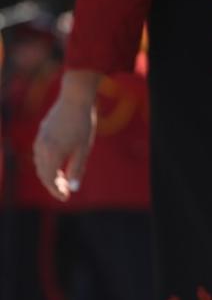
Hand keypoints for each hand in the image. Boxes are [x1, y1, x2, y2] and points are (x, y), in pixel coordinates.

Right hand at [33, 69, 99, 201]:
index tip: (65, 198)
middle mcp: (41, 147)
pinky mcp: (42, 133)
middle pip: (43, 173)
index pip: (49, 179)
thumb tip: (73, 187)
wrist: (74, 100)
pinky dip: (47, 163)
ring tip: (62, 181)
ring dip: (49, 174)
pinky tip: (57, 165)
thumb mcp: (84, 150)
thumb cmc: (82, 125)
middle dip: (53, 184)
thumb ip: (77, 169)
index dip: (56, 190)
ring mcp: (40, 139)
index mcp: (52, 153)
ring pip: (40, 163)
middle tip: (65, 192)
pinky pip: (40, 154)